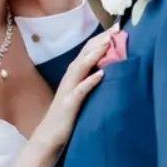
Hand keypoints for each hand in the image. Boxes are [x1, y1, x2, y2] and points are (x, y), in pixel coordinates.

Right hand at [29, 31, 108, 151]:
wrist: (48, 138)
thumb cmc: (66, 118)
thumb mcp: (80, 96)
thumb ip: (89, 82)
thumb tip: (106, 71)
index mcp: (74, 76)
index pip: (88, 52)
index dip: (101, 39)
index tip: (118, 28)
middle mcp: (70, 79)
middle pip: (85, 54)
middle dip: (101, 40)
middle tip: (117, 28)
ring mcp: (68, 91)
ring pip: (80, 67)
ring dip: (95, 54)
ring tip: (109, 43)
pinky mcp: (69, 105)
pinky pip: (80, 90)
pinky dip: (90, 81)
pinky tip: (101, 74)